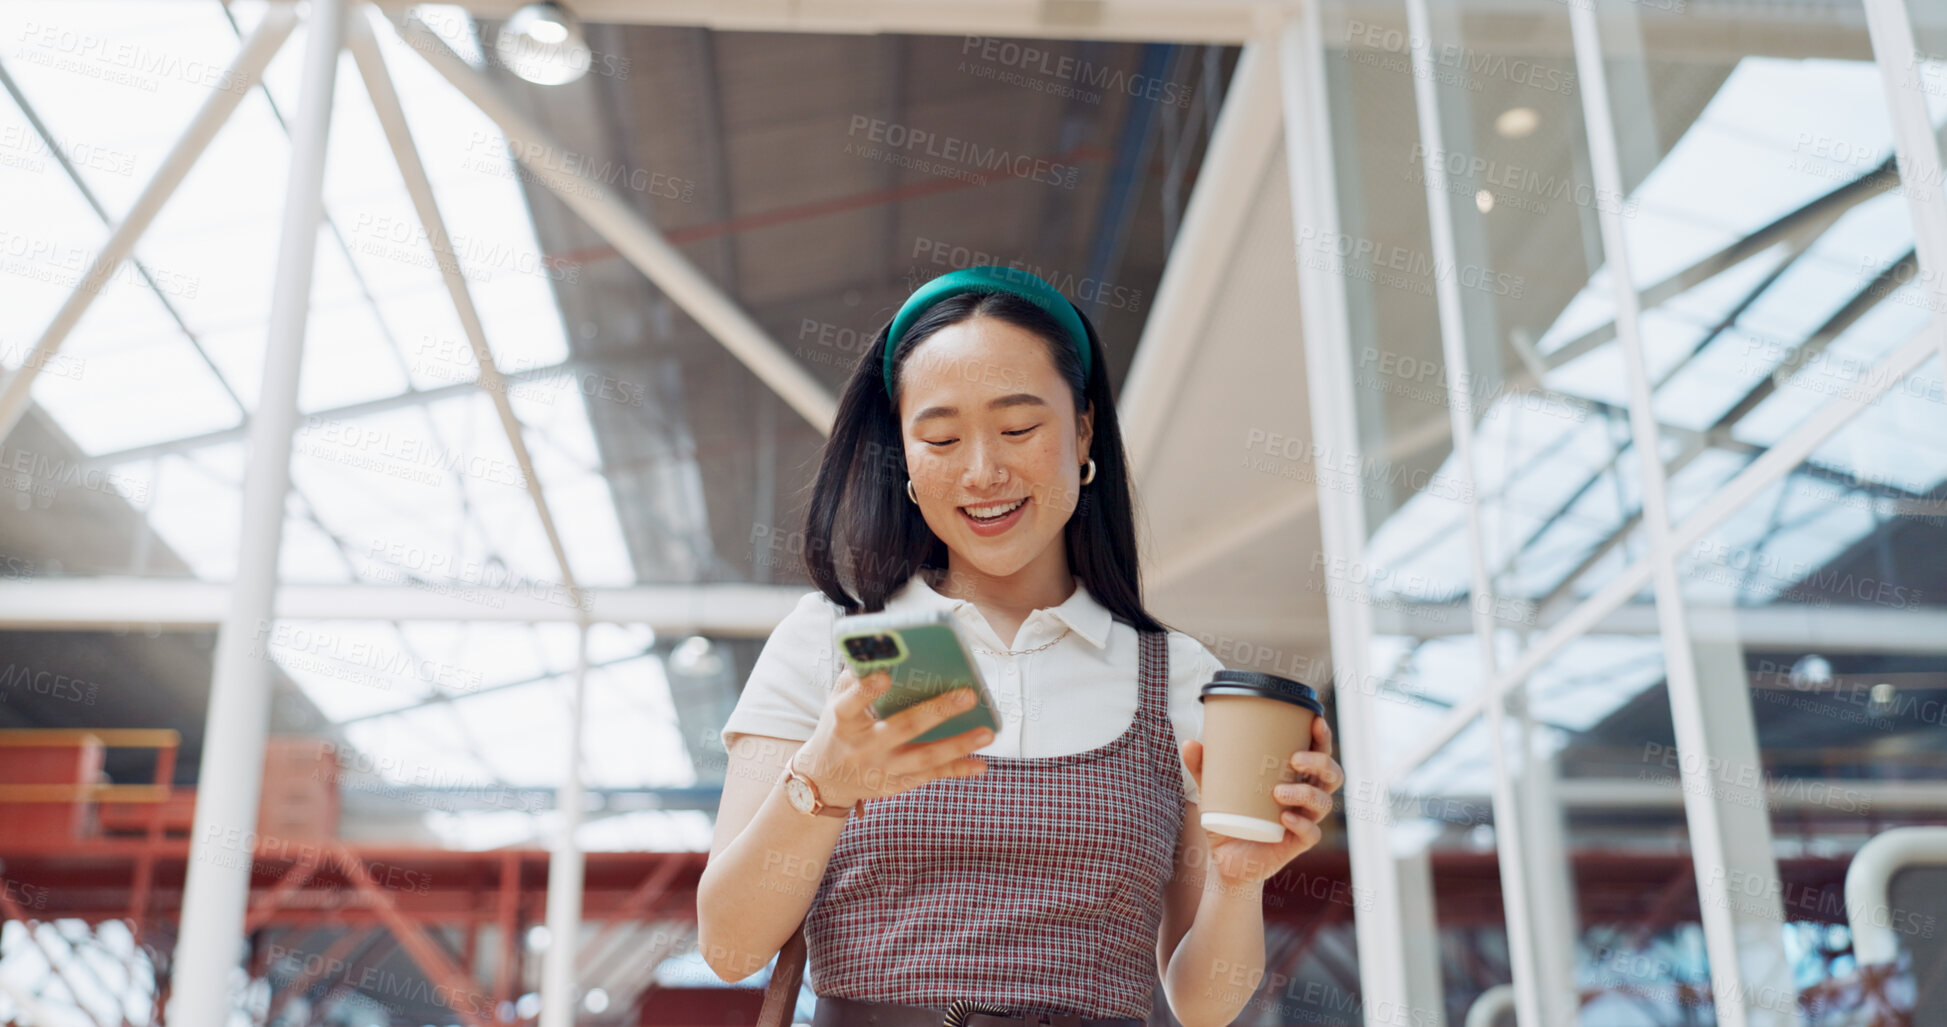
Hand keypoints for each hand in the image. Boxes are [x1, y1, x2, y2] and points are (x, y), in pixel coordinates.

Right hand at [793, 664, 993, 806]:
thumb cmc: (838, 728)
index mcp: (843, 722)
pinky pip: (930, 777)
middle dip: (937, 712)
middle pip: (901, 729)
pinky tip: (981, 763)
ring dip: (957, 745)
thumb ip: (856, 676)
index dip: (866, 691)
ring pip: (923, 758)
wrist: (826, 780)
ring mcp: (881, 770)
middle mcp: (862, 748)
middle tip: (969, 694)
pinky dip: (957, 770)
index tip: (886, 675)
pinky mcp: (895, 785)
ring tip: (988, 733)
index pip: (850, 705)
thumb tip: (884, 648)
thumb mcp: (836, 702)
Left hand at [1180, 715, 1343, 888]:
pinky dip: (1301, 824)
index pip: (1319, 753)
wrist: (1225, 861)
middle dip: (1321, 762)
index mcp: (1294, 777)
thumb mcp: (1213, 790)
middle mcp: (1305, 797)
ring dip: (1306, 793)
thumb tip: (1190, 743)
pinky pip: (1311, 833)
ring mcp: (1303, 821)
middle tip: (1295, 759)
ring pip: (1324, 803)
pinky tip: (1285, 819)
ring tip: (1279, 792)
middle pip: (1332, 775)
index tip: (1315, 721)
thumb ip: (1203, 767)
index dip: (1323, 737)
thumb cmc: (1229, 818)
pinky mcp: (1297, 845)